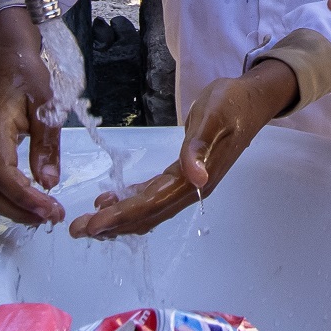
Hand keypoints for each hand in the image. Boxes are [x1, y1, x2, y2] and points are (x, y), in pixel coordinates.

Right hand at [0, 6, 63, 224]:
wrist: (7, 55)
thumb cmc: (26, 75)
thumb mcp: (46, 105)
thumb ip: (47, 145)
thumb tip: (49, 182)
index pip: (3, 175)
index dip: (25, 198)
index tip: (50, 210)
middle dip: (20, 211)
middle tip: (51, 218)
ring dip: (14, 208)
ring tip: (44, 213)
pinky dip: (7, 197)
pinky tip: (29, 200)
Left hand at [68, 60, 297, 238]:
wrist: (252, 100)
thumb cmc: (232, 103)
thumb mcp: (214, 117)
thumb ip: (200, 146)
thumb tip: (195, 178)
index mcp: (196, 179)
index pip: (152, 204)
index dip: (122, 215)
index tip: (93, 222)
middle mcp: (191, 188)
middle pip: (147, 214)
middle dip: (112, 225)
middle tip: (77, 230)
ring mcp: (188, 184)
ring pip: (149, 210)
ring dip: (119, 218)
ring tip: (88, 223)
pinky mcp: (184, 175)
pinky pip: (154, 196)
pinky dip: (131, 202)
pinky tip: (111, 199)